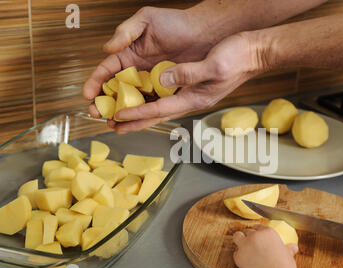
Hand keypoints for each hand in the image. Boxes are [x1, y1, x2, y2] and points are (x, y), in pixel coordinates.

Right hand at [82, 6, 213, 123]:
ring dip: (120, 113)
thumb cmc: (177, 22)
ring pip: (133, 101)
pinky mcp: (167, 92)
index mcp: (129, 54)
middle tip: (96, 113)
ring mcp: (152, 83)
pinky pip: (153, 105)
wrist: (205, 33)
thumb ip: (125, 32)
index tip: (88, 94)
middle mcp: (138, 71)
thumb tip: (106, 49)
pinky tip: (134, 123)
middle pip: (115, 91)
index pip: (107, 70)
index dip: (95, 82)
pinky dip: (143, 115)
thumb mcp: (146, 20)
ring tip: (111, 123)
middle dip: (104, 102)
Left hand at [111, 32, 263, 132]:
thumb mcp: (214, 65)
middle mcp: (192, 99)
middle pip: (157, 115)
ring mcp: (192, 93)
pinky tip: (141, 97)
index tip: (118, 116)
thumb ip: (189, 74)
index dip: (138, 113)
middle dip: (134, 122)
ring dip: (139, 113)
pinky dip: (151, 100)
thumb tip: (164, 79)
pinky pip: (166, 96)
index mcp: (196, 98)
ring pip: (160, 107)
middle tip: (112, 126)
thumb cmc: (238, 58)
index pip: (161, 109)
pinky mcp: (192, 85)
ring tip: (120, 117)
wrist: (254, 52)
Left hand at [232, 225, 298, 267]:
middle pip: (248, 231)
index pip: (259, 226)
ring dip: (240, 240)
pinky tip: (245, 259)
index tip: (259, 236)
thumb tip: (293, 247)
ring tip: (243, 246)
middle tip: (252, 243)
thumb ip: (288, 249)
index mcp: (268, 232)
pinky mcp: (238, 256)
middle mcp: (255, 236)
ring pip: (237, 236)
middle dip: (249, 236)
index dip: (259, 231)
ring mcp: (245, 245)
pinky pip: (235, 252)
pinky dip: (239, 254)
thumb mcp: (289, 256)